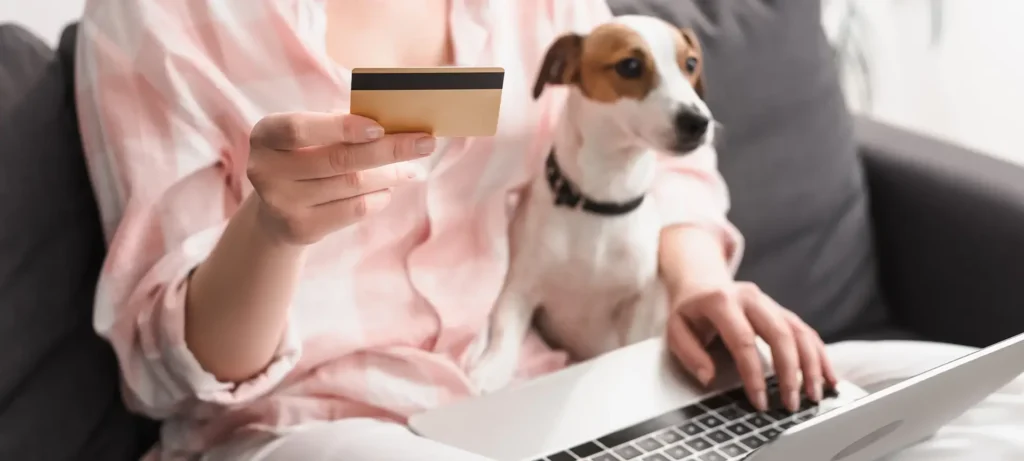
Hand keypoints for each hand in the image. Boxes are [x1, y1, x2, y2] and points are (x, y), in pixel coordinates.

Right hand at [247, 112, 433, 244]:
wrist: (276, 211)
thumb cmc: (304, 158)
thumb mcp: (311, 136)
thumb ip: (341, 124)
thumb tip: (396, 124)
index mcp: (266, 135)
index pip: (299, 128)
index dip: (341, 127)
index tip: (380, 127)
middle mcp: (266, 170)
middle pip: (337, 159)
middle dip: (389, 150)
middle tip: (425, 143)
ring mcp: (281, 203)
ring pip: (351, 185)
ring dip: (390, 174)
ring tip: (410, 168)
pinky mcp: (300, 228)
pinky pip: (353, 210)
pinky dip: (378, 198)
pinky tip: (387, 190)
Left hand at [666, 282, 838, 412]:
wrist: (701, 281)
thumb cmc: (690, 311)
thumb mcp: (676, 329)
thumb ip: (690, 353)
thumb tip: (708, 377)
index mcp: (721, 301)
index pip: (743, 341)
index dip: (753, 374)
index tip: (760, 401)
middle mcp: (751, 297)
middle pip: (780, 333)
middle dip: (790, 371)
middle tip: (792, 403)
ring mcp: (769, 302)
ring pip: (799, 331)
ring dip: (811, 365)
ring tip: (814, 395)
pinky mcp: (781, 310)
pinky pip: (806, 331)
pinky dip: (820, 355)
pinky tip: (829, 377)